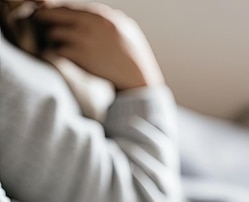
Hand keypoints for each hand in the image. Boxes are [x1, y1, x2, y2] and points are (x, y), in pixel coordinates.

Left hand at [34, 3, 163, 90]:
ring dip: (52, 40)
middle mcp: (91, 24)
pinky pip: (56, 50)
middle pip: (54, 14)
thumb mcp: (126, 29)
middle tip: (44, 29)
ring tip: (58, 47)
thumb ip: (108, 19)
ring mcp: (83, 39)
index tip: (56, 20)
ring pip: (53, 33)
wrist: (137, 79)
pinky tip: (64, 59)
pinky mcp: (78, 56)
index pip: (69, 6)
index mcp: (102, 15)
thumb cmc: (134, 57)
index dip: (59, 13)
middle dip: (47, 20)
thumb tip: (92, 15)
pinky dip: (57, 55)